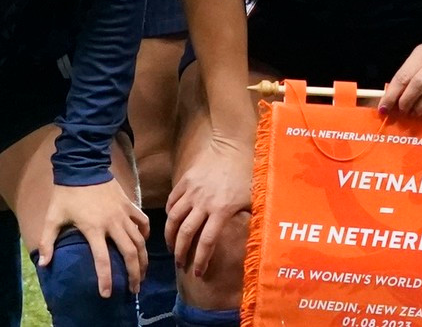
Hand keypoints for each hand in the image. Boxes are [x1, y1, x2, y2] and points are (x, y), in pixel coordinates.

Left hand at [37, 178, 147, 298]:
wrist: (83, 166)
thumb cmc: (67, 194)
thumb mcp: (53, 217)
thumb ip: (48, 242)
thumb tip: (44, 265)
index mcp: (94, 229)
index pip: (102, 260)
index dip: (106, 279)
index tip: (107, 294)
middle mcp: (113, 223)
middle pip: (130, 253)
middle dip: (134, 274)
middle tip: (135, 289)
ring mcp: (123, 214)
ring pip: (140, 240)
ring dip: (143, 258)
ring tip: (143, 273)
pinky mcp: (129, 204)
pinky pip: (143, 222)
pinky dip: (146, 233)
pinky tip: (144, 242)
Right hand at [165, 134, 251, 279]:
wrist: (230, 148)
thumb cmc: (244, 176)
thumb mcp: (251, 200)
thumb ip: (248, 221)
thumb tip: (252, 242)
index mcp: (221, 210)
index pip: (207, 242)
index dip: (201, 260)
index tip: (197, 272)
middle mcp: (203, 203)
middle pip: (186, 233)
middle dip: (180, 252)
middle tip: (180, 264)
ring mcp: (191, 192)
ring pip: (174, 218)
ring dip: (170, 237)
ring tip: (171, 247)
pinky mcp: (184, 182)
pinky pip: (171, 202)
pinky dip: (168, 215)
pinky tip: (170, 225)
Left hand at [380, 38, 421, 114]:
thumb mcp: (419, 59)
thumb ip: (407, 76)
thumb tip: (390, 100)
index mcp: (421, 53)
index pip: (404, 75)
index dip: (392, 94)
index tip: (384, 108)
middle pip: (419, 83)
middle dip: (407, 100)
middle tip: (402, 111)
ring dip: (421, 106)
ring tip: (414, 112)